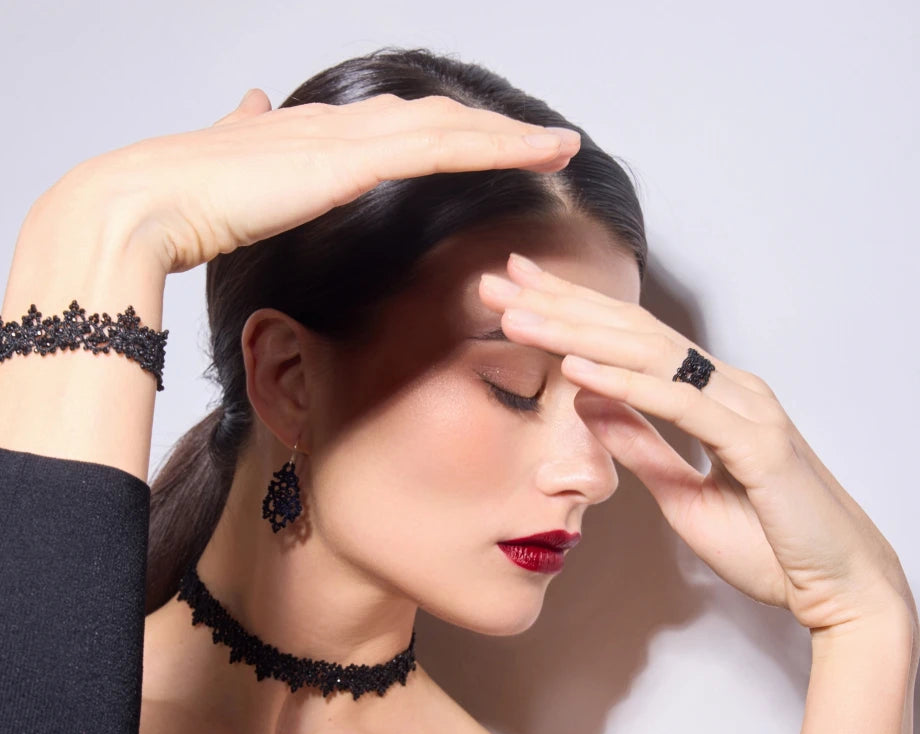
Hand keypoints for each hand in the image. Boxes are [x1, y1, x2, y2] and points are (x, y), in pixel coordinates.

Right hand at [51, 90, 579, 275]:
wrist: (146, 203)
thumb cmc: (180, 202)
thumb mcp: (227, 160)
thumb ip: (248, 133)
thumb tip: (252, 102)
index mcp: (315, 132)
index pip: (400, 125)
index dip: (450, 131)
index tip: (489, 144)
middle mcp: (339, 124)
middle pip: (438, 119)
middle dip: (495, 131)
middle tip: (549, 142)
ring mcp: (346, 138)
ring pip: (450, 127)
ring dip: (511, 136)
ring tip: (561, 145)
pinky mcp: (350, 162)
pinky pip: (440, 149)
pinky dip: (493, 149)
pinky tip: (530, 155)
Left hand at [480, 254, 917, 636]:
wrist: (838, 588)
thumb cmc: (772, 544)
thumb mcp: (681, 493)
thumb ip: (640, 444)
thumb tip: (590, 402)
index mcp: (712, 397)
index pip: (630, 342)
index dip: (572, 314)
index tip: (515, 295)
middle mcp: (729, 388)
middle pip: (632, 331)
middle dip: (562, 302)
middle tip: (498, 278)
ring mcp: (745, 408)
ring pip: (649, 355)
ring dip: (577, 332)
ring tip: (517, 313)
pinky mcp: (756, 442)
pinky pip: (680, 405)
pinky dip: (626, 384)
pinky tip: (576, 370)